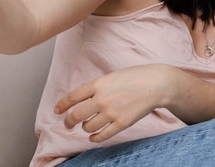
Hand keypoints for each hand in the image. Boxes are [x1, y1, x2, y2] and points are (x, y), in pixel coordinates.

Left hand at [55, 64, 176, 142]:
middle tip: (68, 124)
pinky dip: (94, 138)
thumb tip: (82, 99)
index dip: (61, 105)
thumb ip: (97, 87)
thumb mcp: (112, 76)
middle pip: (76, 116)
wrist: (157, 84)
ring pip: (88, 127)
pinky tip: (94, 136)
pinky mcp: (121, 123)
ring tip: (88, 125)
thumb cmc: (136, 77)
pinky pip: (101, 136)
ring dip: (85, 128)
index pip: (72, 97)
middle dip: (68, 122)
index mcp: (98, 84)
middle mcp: (102, 99)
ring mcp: (111, 113)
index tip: (57, 110)